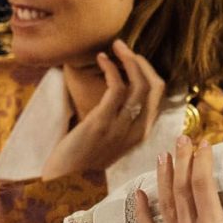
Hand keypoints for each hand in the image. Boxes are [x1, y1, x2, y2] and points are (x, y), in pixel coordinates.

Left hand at [41, 41, 164, 178]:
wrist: (62, 176)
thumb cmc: (82, 154)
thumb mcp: (110, 137)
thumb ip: (121, 119)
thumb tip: (122, 89)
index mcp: (141, 134)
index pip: (160, 96)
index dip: (150, 72)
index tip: (134, 59)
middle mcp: (136, 131)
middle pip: (155, 87)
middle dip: (142, 61)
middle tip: (123, 48)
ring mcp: (121, 127)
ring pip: (139, 84)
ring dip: (128, 58)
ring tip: (114, 47)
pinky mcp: (102, 122)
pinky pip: (117, 87)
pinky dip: (111, 68)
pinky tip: (101, 59)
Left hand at [135, 138, 222, 222]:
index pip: (202, 183)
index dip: (202, 160)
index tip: (205, 144)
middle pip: (181, 188)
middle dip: (182, 160)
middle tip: (182, 140)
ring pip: (165, 204)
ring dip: (163, 177)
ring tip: (163, 156)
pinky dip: (142, 212)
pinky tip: (139, 194)